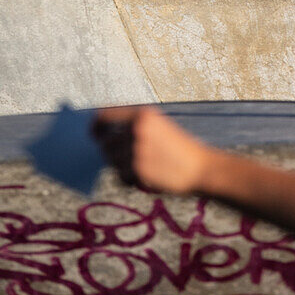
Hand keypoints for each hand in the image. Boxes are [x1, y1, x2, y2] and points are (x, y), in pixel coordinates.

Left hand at [94, 106, 210, 193]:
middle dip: (113, 152)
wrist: (200, 168)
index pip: (105, 116)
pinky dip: (129, 178)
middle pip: (106, 143)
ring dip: (122, 166)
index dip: (95, 125)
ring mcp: (135, 150)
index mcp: (143, 115)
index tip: (93, 134)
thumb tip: (104, 137)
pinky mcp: (137, 170)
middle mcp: (136, 130)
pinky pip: (120, 176)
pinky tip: (148, 176)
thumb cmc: (180, 149)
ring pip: (112, 161)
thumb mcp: (160, 127)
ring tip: (145, 166)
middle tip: (132, 158)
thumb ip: (134, 128)